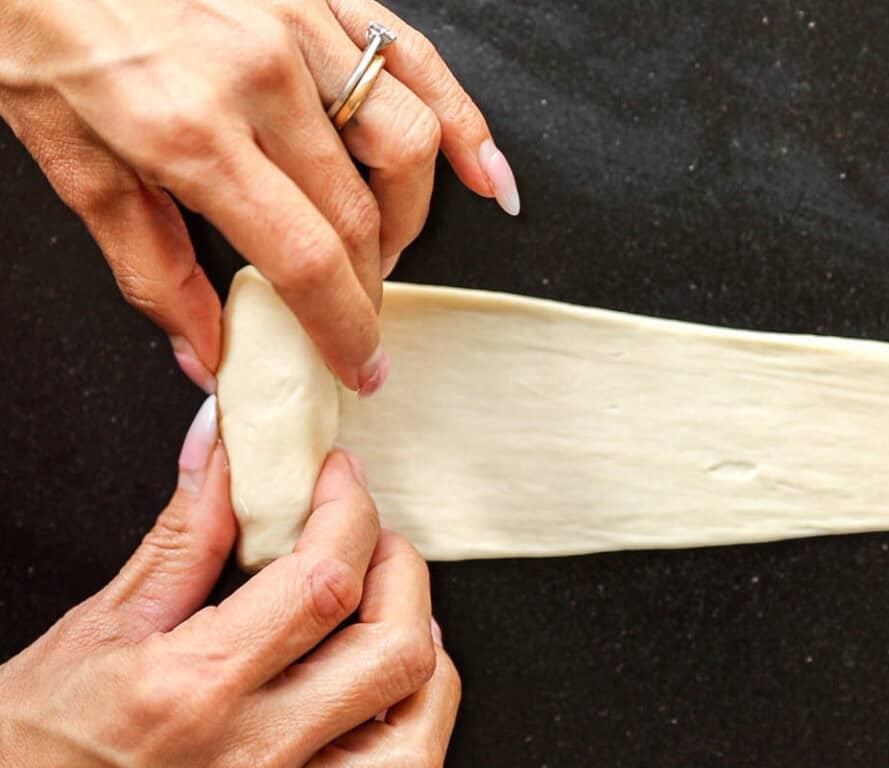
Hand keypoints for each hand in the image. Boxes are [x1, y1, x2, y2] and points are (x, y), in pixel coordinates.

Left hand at [0, 0, 518, 393]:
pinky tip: (482, 172)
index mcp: (191, 130)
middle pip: (362, 213)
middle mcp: (259, 75)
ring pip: (408, 142)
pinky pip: (418, 60)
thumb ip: (149, 268)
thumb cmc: (41, 30)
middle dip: (371, 288)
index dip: (344, 328)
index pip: (306, 257)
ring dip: (412, 217)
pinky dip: (465, 123)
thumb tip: (205, 349)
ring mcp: (299, 26)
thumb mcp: (73, 164)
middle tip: (356, 316)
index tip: (359, 365)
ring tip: (389, 248)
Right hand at [0, 397, 459, 766]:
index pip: (324, 580)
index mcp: (195, 688)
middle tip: (368, 536)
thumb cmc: (36, 743)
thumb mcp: (102, 627)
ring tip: (382, 606)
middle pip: (394, 648)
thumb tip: (226, 448)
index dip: (351, 511)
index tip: (342, 479)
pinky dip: (412, 710)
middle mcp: (253, 753)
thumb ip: (186, 534)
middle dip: (399, 567)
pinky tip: (376, 678)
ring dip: (417, 643)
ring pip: (417, 721)